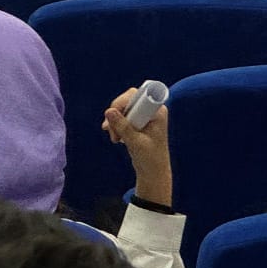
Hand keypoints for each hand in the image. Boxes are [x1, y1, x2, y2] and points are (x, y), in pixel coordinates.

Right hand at [102, 88, 172, 206]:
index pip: (138, 96)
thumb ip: (122, 126)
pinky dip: (115, 126)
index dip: (123, 102)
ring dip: (114, 123)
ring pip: (122, 109)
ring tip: (115, 139)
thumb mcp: (135, 142)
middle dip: (116, 114)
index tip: (113, 114)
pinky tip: (116, 138)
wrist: (153, 171)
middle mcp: (152, 110)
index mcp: (158, 111)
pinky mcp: (137, 122)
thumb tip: (109, 111)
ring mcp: (144, 115)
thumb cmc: (150, 158)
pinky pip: (122, 117)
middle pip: (128, 100)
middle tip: (110, 131)